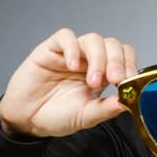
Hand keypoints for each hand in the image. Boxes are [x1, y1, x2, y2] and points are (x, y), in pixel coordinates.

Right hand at [0, 28, 136, 138]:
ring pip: (93, 39)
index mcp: (104, 73)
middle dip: (117, 61)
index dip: (129, 64)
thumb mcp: (86, 116)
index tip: (129, 80)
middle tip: (114, 79)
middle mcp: (90, 59)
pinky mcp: (51, 49)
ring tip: (92, 81)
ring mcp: (72, 52)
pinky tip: (72, 65)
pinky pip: (65, 37)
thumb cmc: (58, 116)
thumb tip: (127, 102)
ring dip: (97, 58)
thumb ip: (106, 109)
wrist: (26, 120)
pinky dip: (72, 48)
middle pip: (112, 45)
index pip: (124, 56)